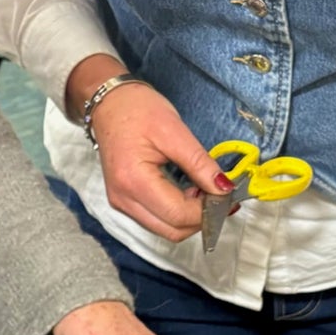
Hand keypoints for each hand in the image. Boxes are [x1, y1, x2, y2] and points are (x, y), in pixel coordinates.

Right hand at [65, 53, 230, 240]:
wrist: (108, 103)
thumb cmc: (138, 110)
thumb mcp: (174, 131)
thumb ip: (200, 163)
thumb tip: (224, 188)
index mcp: (133, 181)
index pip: (178, 214)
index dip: (207, 210)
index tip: (226, 193)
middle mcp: (123, 199)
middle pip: (172, 231)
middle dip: (200, 219)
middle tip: (218, 194)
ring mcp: (121, 203)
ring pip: (165, 229)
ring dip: (189, 217)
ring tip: (202, 190)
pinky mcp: (124, 202)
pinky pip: (156, 220)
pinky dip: (177, 213)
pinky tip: (187, 193)